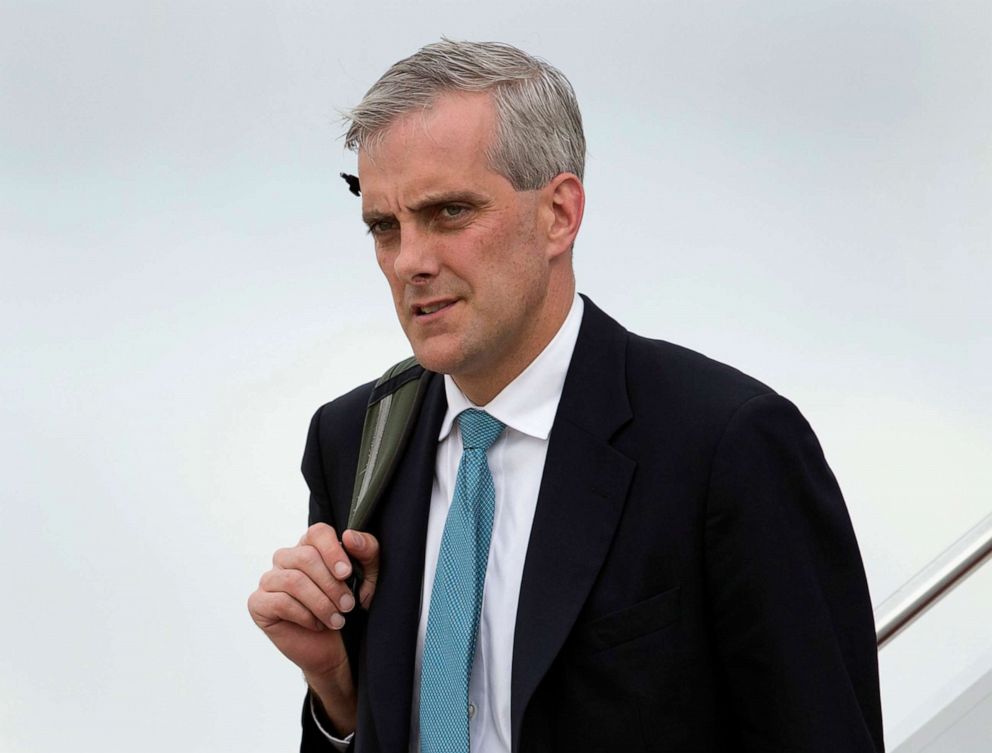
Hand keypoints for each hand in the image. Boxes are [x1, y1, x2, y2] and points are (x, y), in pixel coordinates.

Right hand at [247, 523, 379, 732]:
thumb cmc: (350, 608)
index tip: (347, 573)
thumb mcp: (369, 578)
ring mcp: (270, 580)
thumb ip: (367, 551)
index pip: (317, 532)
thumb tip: (350, 536)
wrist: (338, 648)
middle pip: (305, 557)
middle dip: (331, 585)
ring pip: (293, 580)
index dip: (333, 551)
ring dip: (320, 602)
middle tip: (348, 605)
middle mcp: (287, 559)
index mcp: (311, 546)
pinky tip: (316, 624)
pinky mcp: (259, 604)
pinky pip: (279, 602)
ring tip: (337, 619)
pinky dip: (304, 615)